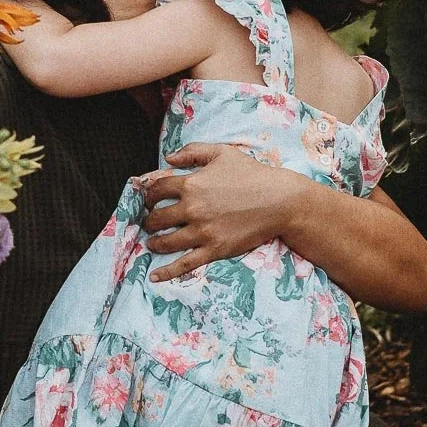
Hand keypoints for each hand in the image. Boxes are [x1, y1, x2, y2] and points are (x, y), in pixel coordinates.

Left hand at [138, 142, 296, 280]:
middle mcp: (192, 209)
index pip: (157, 190)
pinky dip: (167, 271)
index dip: (149, 194)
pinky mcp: (214, 250)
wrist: (278, 201)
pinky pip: (185, 264)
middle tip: (150, 221)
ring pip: (166, 241)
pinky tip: (154, 275)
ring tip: (152, 242)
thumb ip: (192, 151)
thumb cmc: (251, 174)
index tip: (148, 198)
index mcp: (191, 184)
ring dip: (154, 242)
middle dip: (149, 220)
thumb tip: (167, 157)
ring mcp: (203, 232)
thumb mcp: (221, 153)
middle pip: (158, 217)